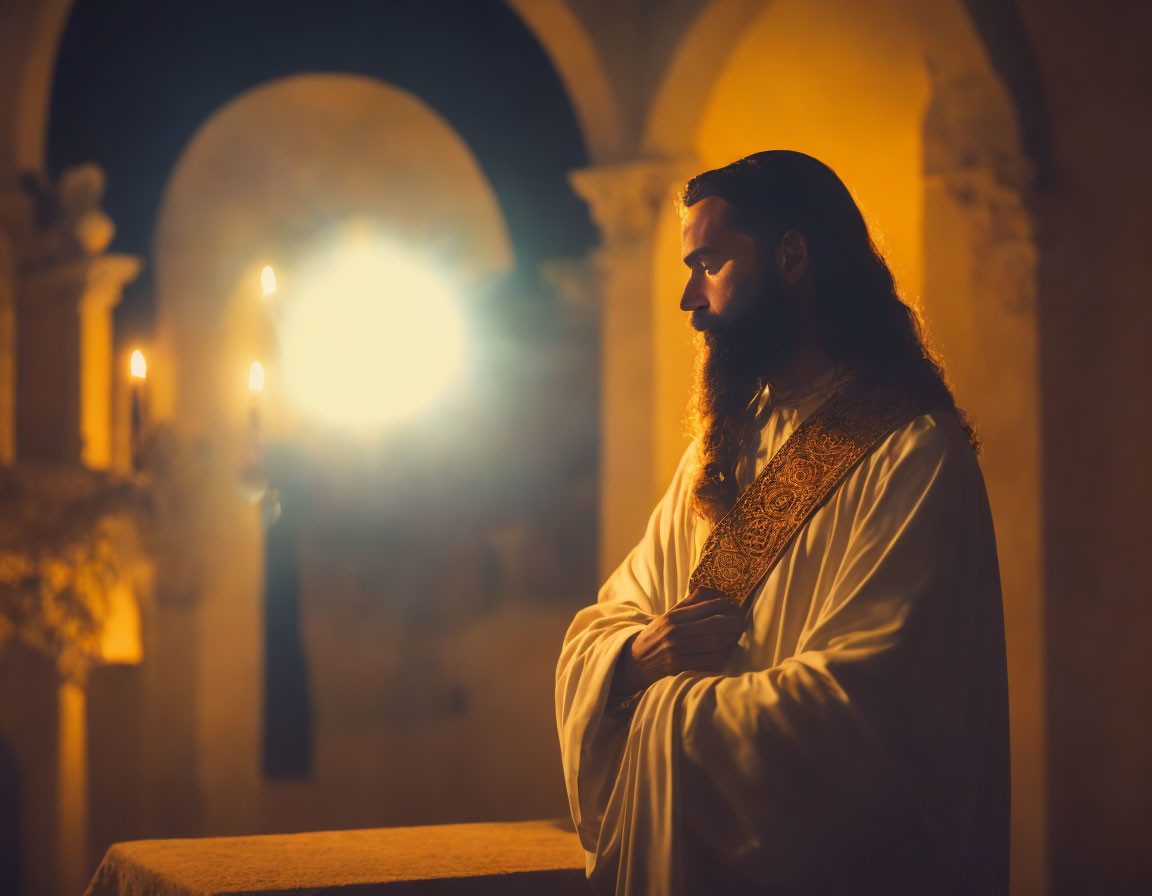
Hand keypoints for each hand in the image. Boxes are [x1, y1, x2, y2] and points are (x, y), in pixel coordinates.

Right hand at [611, 587, 745, 697]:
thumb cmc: (655, 636)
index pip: (705, 607)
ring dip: (731, 640)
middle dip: (733, 623)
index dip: (724, 606)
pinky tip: (727, 653)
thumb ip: (687, 604)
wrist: (635, 660)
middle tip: (743, 622)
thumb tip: (707, 590)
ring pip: (714, 643)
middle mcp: (676, 631)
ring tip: (738, 636)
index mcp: (674, 616)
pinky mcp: (679, 665)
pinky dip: (721, 657)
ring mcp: (677, 649)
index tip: (735, 606)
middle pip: (713, 624)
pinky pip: (708, 661)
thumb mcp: (666, 616)